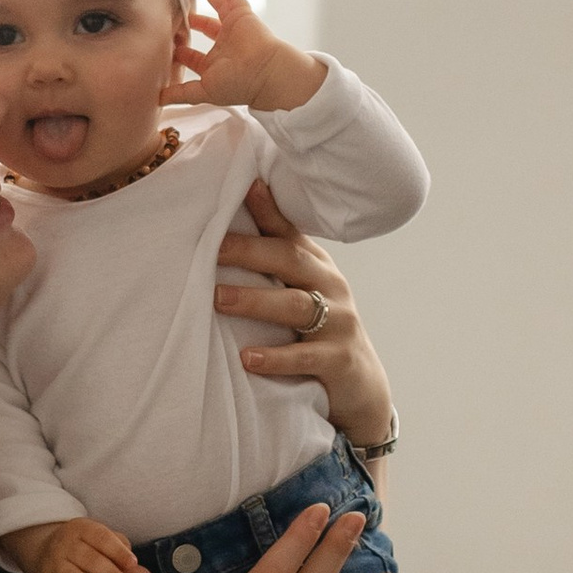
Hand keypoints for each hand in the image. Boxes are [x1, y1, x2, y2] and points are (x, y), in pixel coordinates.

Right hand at [13, 517, 140, 572]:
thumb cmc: (87, 546)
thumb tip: (134, 569)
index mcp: (81, 529)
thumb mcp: (102, 539)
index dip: (117, 551)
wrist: (45, 550)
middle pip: (88, 559)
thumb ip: (120, 548)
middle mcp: (63, 545)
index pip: (100, 537)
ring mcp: (51, 566)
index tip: (133, 564)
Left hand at [174, 0, 324, 112]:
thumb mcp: (203, 92)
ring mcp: (234, 29)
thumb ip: (181, 94)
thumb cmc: (238, 84)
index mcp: (216, 65)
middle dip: (193, 20)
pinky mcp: (243, 15)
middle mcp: (226, 46)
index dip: (182, 51)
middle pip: (206, 28)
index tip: (168, 44)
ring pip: (219, 8)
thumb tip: (158, 100)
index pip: (195, 56)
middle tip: (178, 11)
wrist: (264, 73)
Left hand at [216, 182, 394, 449]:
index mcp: (316, 266)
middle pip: (290, 260)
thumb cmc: (318, 331)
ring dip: (255, 301)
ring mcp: (338, 323)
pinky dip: (276, 357)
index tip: (242, 186)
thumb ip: (273, 263)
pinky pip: (305, 356)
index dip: (267, 209)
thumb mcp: (301, 291)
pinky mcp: (339, 360)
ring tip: (219, 299)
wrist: (361, 385)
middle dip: (250, 252)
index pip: (288, 232)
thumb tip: (231, 226)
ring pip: (296, 305)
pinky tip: (247, 359)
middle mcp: (330, 286)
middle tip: (212, 250)